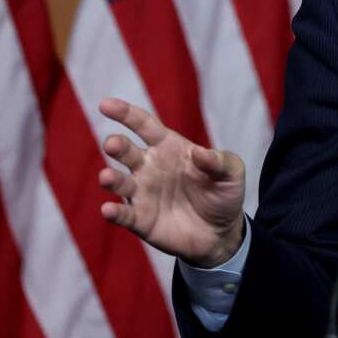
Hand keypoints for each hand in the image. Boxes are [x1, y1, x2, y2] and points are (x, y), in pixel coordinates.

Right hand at [97, 97, 245, 267]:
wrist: (221, 232)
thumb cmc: (223, 194)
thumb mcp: (231, 173)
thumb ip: (219, 161)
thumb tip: (200, 153)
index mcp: (169, 147)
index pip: (144, 125)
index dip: (126, 114)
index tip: (105, 104)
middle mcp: (149, 167)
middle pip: (127, 152)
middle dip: (117, 145)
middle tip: (113, 143)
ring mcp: (142, 193)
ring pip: (119, 182)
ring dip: (111, 179)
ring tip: (107, 177)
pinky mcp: (140, 219)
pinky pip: (123, 214)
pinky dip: (114, 213)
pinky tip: (108, 210)